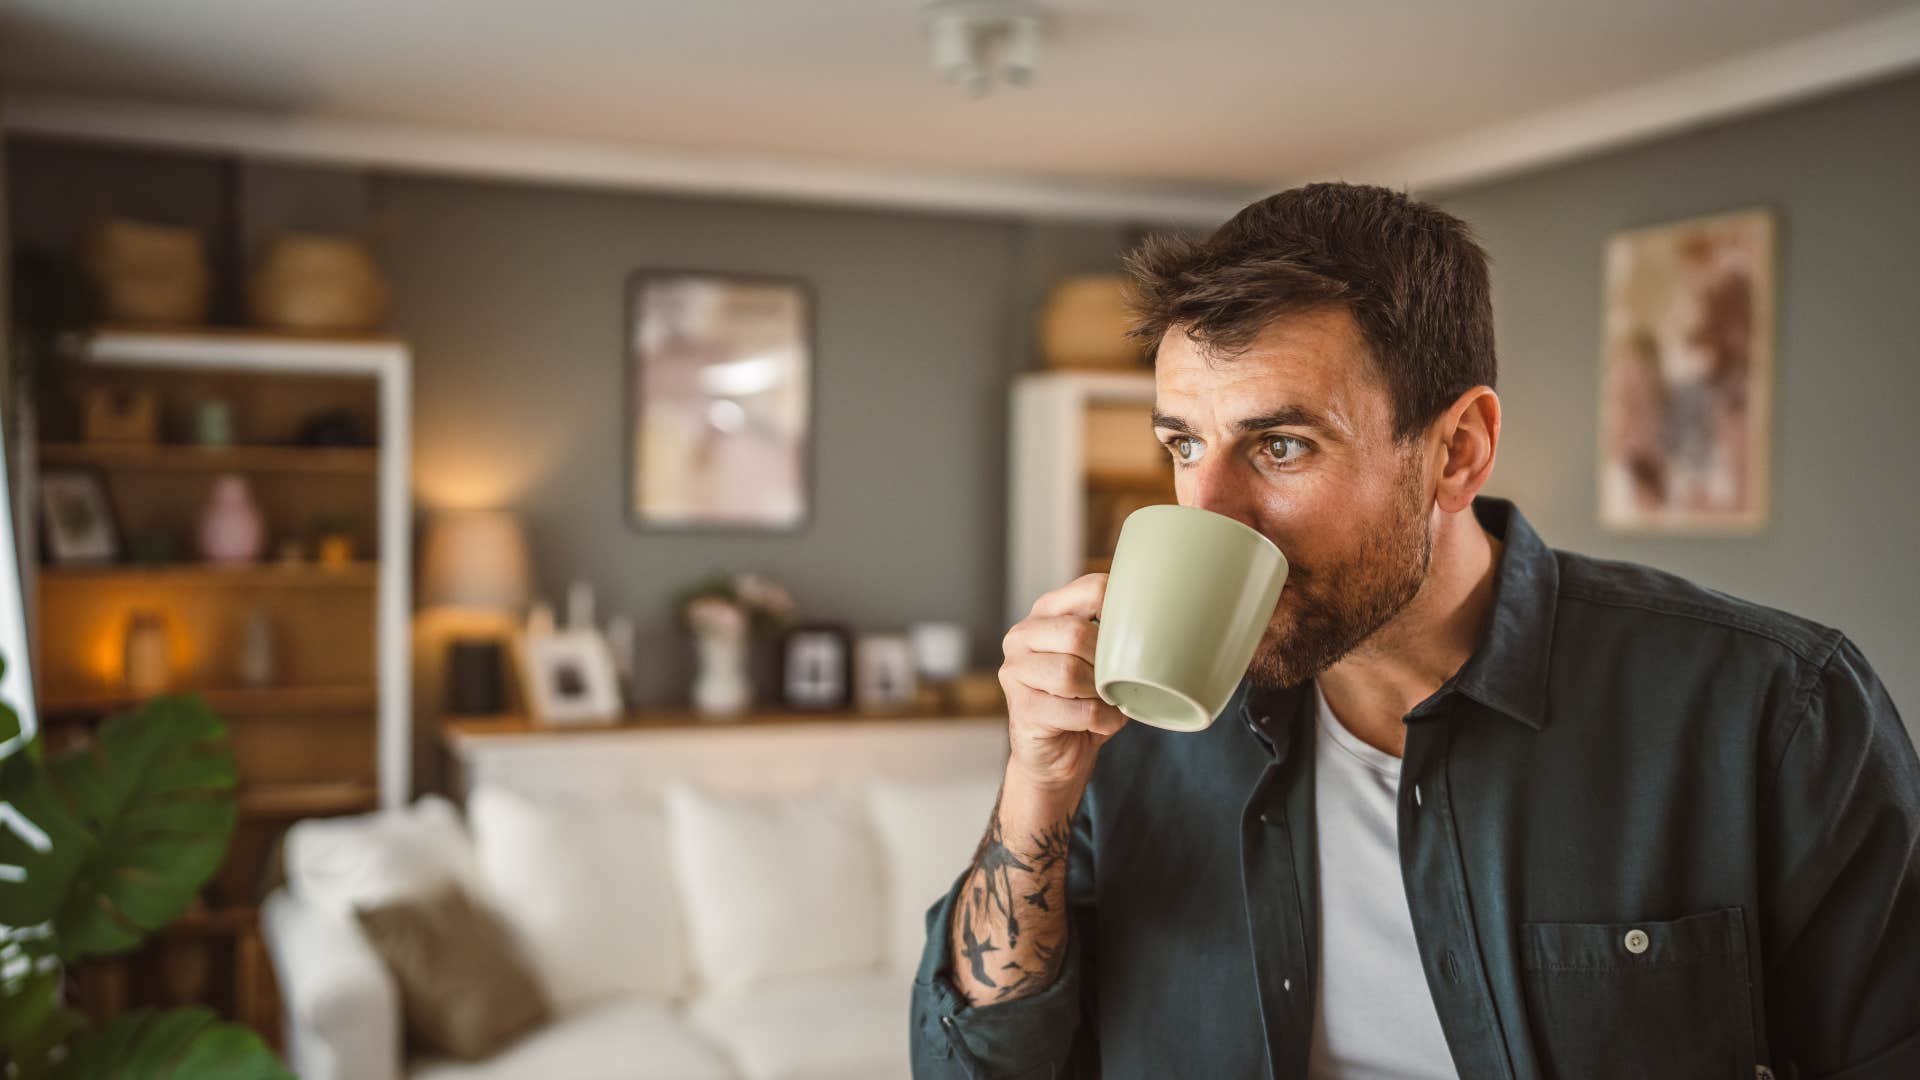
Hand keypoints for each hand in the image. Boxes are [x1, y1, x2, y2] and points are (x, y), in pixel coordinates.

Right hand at [997, 573, 1129, 792]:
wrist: (1056, 755)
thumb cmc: (1084, 700)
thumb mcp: (1099, 659)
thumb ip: (1113, 634)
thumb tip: (1161, 621)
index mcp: (1046, 612)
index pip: (1090, 589)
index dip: (1121, 611)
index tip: (1135, 636)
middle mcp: (1022, 636)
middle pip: (1074, 633)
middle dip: (1106, 661)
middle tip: (1117, 679)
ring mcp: (1015, 672)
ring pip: (1070, 673)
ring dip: (1101, 693)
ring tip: (1107, 701)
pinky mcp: (1021, 709)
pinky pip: (1077, 711)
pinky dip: (1102, 720)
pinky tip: (1103, 722)